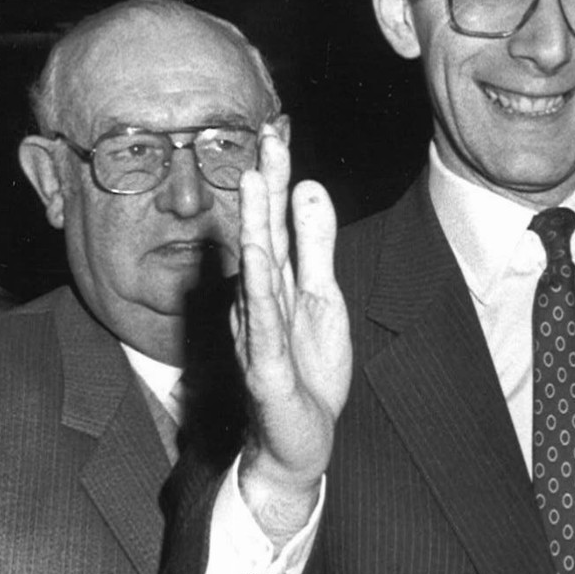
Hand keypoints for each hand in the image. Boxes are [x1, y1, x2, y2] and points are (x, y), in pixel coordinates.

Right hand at [233, 126, 351, 545]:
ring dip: (253, 225)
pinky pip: (261, 323)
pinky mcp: (266, 368)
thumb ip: (317, 248)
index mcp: (276, 283)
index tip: (277, 130)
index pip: (275, 224)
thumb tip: (309, 189)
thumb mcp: (323, 301)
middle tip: (263, 137)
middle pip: (263, 235)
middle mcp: (260, 301)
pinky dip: (260, 290)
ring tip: (251, 180)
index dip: (277, 180)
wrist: (296, 443)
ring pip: (256, 272)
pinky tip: (257, 258)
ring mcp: (259, 333)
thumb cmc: (307, 371)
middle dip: (264, 186)